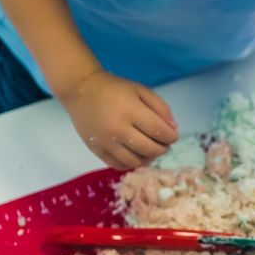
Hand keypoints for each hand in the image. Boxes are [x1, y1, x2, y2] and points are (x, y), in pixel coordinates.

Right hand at [56, 69, 179, 167]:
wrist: (81, 89)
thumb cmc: (114, 88)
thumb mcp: (141, 90)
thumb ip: (160, 108)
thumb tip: (173, 129)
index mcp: (131, 111)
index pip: (158, 131)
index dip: (171, 137)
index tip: (173, 136)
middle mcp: (118, 129)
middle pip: (149, 149)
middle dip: (162, 149)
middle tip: (164, 144)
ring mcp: (106, 142)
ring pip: (135, 161)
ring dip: (148, 158)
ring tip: (150, 150)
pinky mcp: (96, 149)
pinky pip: (118, 165)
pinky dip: (131, 164)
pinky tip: (136, 156)